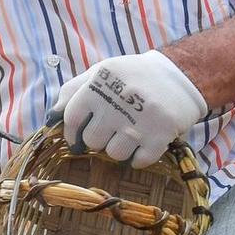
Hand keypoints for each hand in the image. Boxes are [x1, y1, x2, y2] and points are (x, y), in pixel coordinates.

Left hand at [50, 50, 205, 167]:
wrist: (182, 75)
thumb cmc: (133, 75)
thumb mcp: (102, 72)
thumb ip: (73, 90)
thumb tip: (52, 116)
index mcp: (99, 85)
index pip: (72, 118)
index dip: (72, 132)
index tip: (77, 138)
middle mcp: (117, 103)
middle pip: (92, 141)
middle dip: (98, 139)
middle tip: (111, 129)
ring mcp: (139, 122)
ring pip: (114, 154)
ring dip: (119, 149)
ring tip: (129, 134)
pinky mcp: (160, 136)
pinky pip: (138, 161)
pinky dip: (139, 157)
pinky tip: (143, 143)